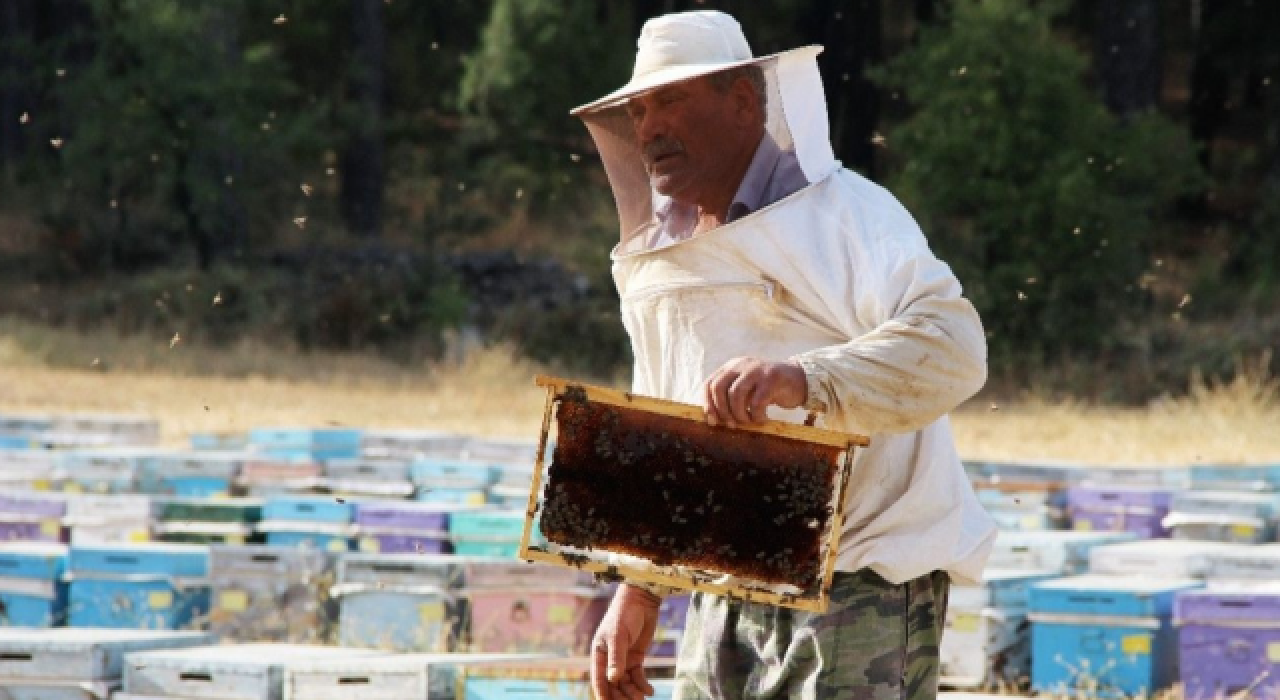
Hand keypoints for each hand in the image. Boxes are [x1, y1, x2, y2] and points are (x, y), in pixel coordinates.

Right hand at [592, 585, 660, 699]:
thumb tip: (613, 679)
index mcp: (599, 653)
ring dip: (633, 692)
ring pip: (626, 682)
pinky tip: (649, 691)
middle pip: (613, 684)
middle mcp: (609, 658)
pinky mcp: (636, 657)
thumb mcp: (619, 636)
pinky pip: (637, 676)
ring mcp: (623, 658)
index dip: (603, 694)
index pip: (599, 679)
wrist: (641, 600)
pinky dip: (642, 684)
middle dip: (621, 696)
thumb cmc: (624, 614)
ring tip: (642, 697)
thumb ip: (616, 658)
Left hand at [703, 357, 807, 427]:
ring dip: (740, 414)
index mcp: (731, 367)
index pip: (709, 383)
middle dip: (722, 411)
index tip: (713, 421)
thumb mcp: (746, 389)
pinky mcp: (772, 378)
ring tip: (748, 422)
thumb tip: (713, 420)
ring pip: (736, 394)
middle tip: (731, 424)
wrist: (798, 380)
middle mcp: (741, 365)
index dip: (708, 404)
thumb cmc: (768, 390)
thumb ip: (730, 398)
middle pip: (718, 388)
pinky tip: (763, 419)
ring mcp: (757, 370)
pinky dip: (757, 415)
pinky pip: (757, 402)